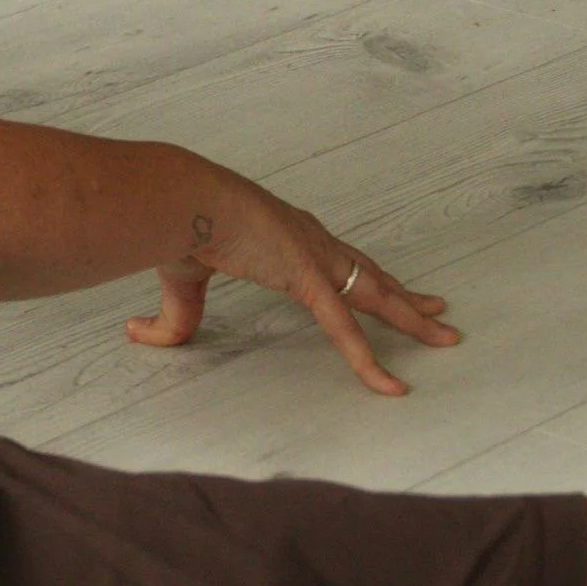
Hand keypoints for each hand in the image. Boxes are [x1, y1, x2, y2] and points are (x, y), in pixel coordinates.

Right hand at [127, 192, 457, 395]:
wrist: (181, 200)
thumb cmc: (181, 225)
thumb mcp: (182, 278)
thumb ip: (176, 314)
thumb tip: (141, 334)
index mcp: (287, 239)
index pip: (338, 262)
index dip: (365, 278)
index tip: (388, 285)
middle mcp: (312, 243)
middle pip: (371, 274)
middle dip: (405, 295)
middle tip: (437, 310)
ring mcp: (316, 258)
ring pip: (377, 297)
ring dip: (412, 317)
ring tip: (445, 335)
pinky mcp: (308, 278)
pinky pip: (345, 329)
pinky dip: (368, 360)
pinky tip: (391, 384)